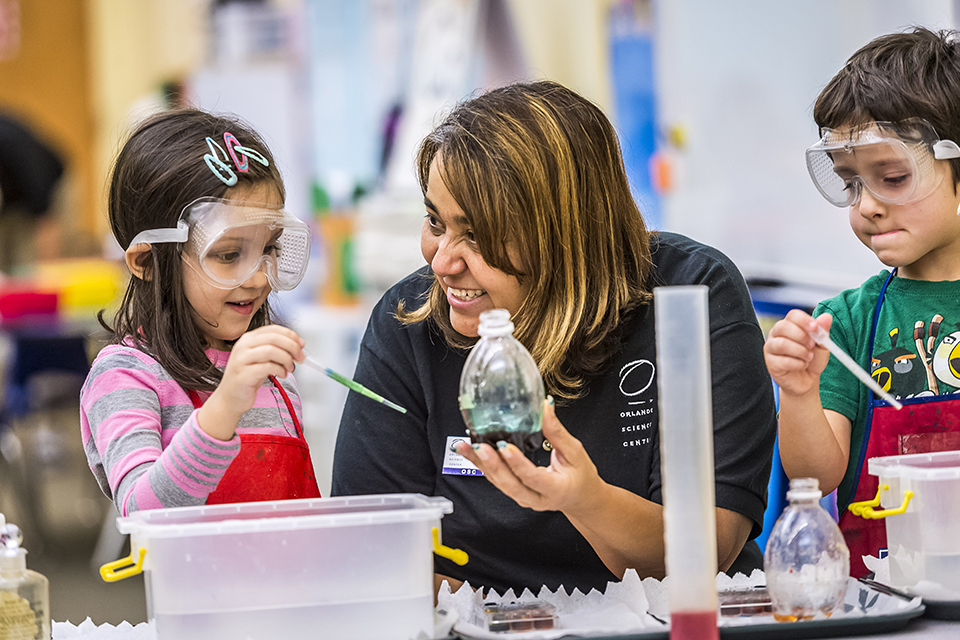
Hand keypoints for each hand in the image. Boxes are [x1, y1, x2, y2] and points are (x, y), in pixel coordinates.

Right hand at [198, 325, 304, 439]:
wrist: (230, 398)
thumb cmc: (249, 377)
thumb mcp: (263, 359)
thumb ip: (277, 349)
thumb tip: (298, 345)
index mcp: (248, 339)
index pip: (273, 329)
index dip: (291, 335)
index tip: (301, 344)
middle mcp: (243, 346)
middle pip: (274, 338)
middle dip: (292, 347)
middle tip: (300, 358)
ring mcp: (241, 360)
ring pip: (271, 350)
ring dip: (287, 359)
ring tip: (290, 368)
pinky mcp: (243, 374)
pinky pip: (268, 367)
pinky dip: (280, 370)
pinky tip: (282, 375)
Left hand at [454, 398, 603, 515]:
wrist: (579, 497)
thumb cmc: (580, 474)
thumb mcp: (575, 452)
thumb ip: (557, 431)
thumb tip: (545, 405)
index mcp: (555, 489)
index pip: (533, 478)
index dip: (518, 463)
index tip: (505, 446)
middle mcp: (536, 498)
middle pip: (510, 485)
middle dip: (493, 466)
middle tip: (479, 447)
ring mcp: (523, 497)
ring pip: (499, 483)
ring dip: (481, 464)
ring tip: (466, 447)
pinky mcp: (514, 491)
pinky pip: (496, 479)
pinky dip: (481, 465)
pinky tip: (470, 452)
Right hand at [764, 309, 832, 396]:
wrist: (807, 380)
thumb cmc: (812, 361)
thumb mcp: (822, 345)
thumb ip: (822, 331)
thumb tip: (826, 317)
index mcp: (790, 325)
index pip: (793, 315)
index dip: (804, 320)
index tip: (815, 327)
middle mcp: (777, 334)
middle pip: (783, 326)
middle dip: (801, 336)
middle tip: (812, 345)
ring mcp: (771, 348)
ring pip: (782, 344)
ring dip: (800, 351)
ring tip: (808, 358)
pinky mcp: (770, 363)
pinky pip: (783, 361)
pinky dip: (797, 364)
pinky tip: (801, 365)